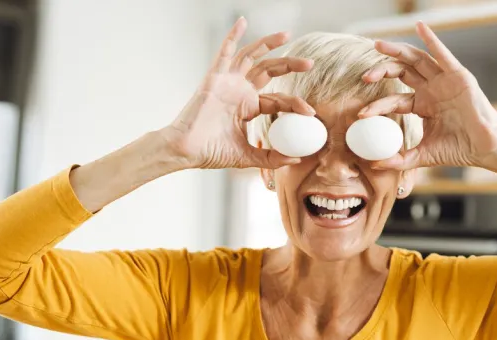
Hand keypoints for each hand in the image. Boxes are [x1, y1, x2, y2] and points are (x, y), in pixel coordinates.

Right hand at [164, 17, 314, 169]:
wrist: (186, 151)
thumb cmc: (210, 152)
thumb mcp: (247, 156)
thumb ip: (270, 158)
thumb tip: (295, 160)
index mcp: (247, 107)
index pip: (277, 100)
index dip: (294, 104)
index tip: (310, 112)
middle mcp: (239, 91)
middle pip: (269, 71)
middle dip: (290, 65)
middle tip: (309, 63)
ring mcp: (227, 82)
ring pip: (251, 57)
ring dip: (268, 44)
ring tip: (287, 35)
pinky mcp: (214, 77)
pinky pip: (225, 52)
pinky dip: (233, 35)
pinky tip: (242, 22)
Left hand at [359, 21, 496, 170]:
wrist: (484, 149)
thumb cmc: (458, 149)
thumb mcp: (423, 155)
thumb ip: (400, 160)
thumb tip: (373, 165)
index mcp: (423, 104)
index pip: (394, 99)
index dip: (378, 105)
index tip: (362, 115)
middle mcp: (431, 89)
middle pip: (402, 72)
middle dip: (382, 70)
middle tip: (365, 76)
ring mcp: (444, 81)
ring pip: (417, 59)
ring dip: (398, 51)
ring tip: (379, 45)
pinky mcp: (458, 76)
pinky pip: (443, 55)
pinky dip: (432, 39)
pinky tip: (420, 27)